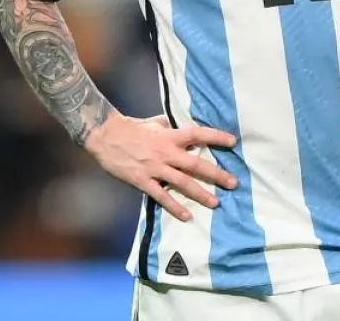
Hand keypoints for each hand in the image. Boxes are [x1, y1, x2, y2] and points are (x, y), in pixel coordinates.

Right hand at [83, 113, 238, 220]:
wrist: (105, 137)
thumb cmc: (130, 127)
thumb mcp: (154, 122)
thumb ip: (169, 125)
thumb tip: (181, 124)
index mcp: (169, 136)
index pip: (198, 134)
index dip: (216, 137)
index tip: (233, 141)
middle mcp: (166, 153)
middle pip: (196, 164)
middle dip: (216, 174)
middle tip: (234, 183)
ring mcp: (155, 168)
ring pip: (183, 183)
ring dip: (201, 194)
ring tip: (216, 203)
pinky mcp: (143, 181)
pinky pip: (162, 196)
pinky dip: (175, 207)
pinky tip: (187, 216)